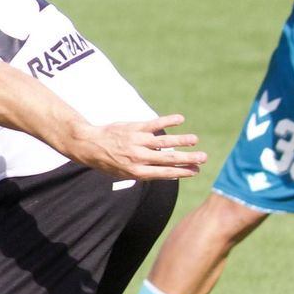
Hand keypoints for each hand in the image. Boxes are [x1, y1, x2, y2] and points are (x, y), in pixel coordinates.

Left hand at [73, 115, 205, 181]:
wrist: (89, 145)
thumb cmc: (108, 162)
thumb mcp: (124, 174)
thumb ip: (144, 173)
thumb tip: (167, 173)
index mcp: (137, 172)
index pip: (164, 173)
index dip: (181, 172)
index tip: (196, 171)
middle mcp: (138, 157)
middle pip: (168, 158)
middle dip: (187, 158)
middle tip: (204, 157)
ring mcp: (137, 141)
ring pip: (163, 142)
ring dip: (181, 140)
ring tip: (195, 140)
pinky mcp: (134, 128)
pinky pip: (154, 124)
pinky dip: (167, 121)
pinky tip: (180, 119)